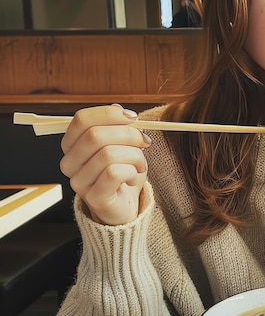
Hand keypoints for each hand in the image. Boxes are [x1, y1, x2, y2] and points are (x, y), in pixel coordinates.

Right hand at [59, 104, 150, 224]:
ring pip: (108, 154)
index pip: (81, 119)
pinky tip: (133, 177)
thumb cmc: (121, 172)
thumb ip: (116, 126)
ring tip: (140, 164)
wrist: (123, 206)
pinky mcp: (94, 197)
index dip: (110, 114)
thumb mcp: (121, 144)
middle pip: (95, 135)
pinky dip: (132, 171)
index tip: (134, 118)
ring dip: (135, 156)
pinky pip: (114, 173)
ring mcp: (79, 182)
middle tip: (145, 141)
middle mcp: (69, 163)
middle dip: (129, 134)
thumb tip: (119, 110)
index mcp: (72, 144)